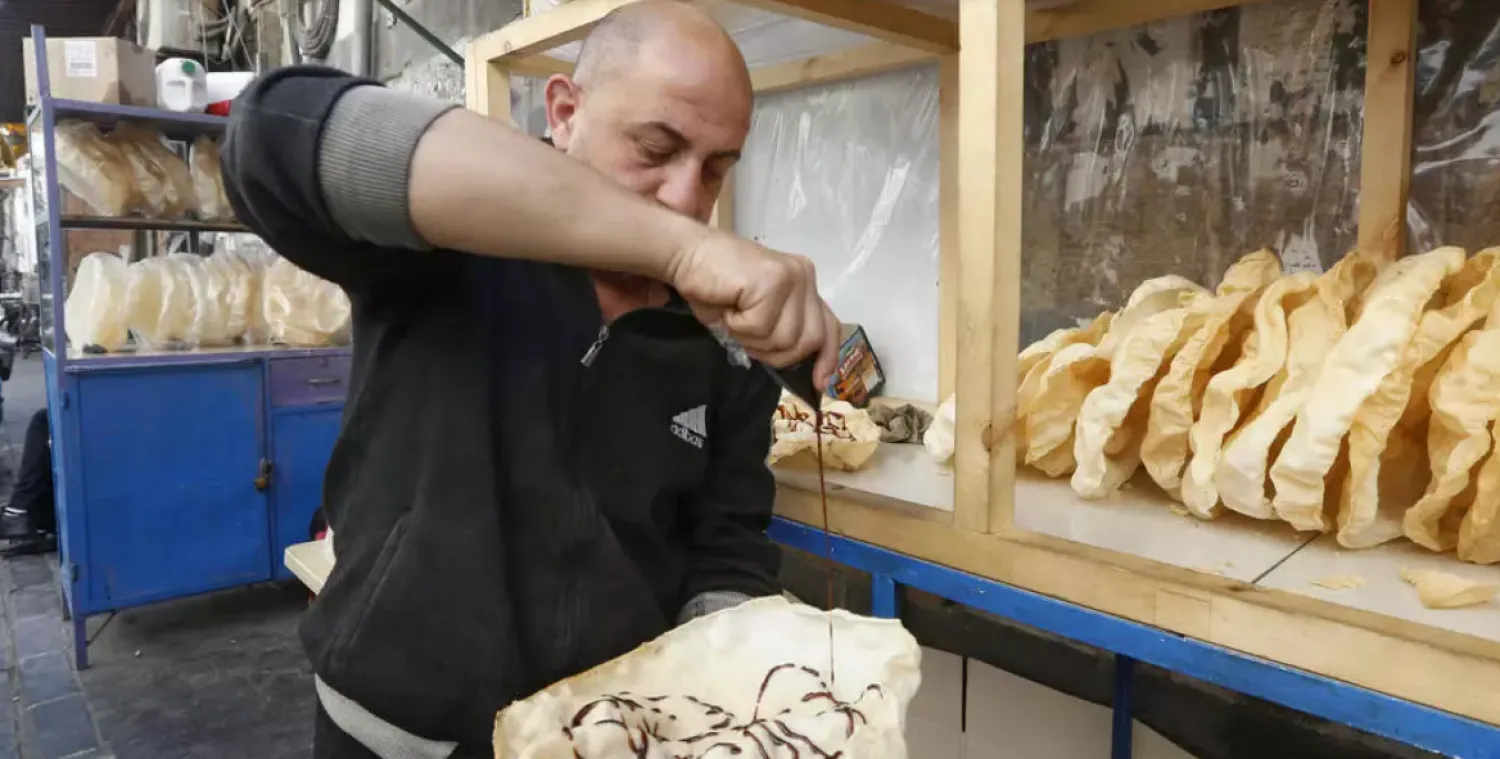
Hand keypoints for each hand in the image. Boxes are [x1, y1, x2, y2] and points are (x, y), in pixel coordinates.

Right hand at [665, 230, 840, 387]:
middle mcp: (804, 277)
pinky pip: (760, 326)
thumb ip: (778, 329)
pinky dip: (737, 326)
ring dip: (751, 338)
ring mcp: (792, 277)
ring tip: (733, 316)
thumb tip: (794, 363)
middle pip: (808, 340)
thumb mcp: (754, 315)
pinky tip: (728, 306)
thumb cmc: (713, 286)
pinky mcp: (774, 280)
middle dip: (775, 353)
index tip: (820, 383)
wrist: (685, 254)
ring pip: (784, 338)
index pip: (828, 326)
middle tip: (745, 335)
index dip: (827, 357)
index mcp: (803, 283)